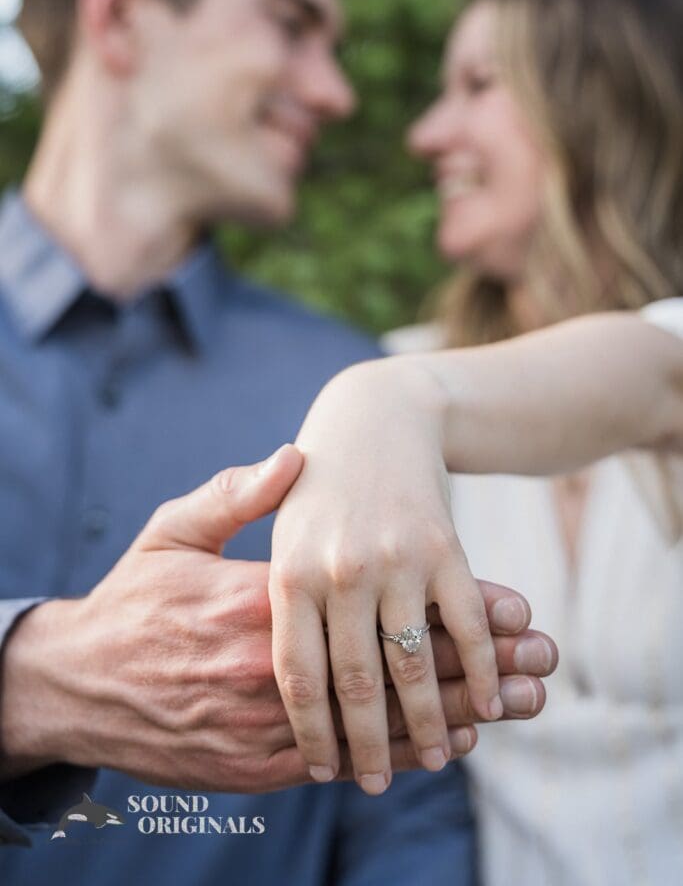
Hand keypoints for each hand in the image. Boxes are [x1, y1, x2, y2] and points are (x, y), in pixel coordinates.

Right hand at [0, 444, 554, 792]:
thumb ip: (239, 495)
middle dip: (480, 670)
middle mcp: (277, 659)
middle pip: (398, 667)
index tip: (521, 609)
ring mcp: (269, 717)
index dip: (456, 611)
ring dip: (457, 715)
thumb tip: (297, 455)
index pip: (382, 603)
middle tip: (542, 667)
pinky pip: (345, 757)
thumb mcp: (174, 531)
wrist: (81, 683)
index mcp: (265, 598)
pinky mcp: (257, 759)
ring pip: (382, 720)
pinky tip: (447, 744)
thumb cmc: (135, 600)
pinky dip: (400, 750)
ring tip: (518, 709)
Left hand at [269, 362, 554, 794]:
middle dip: (368, 744)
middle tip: (377, 785)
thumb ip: (264, 595)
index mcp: (289, 571)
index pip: (297, 674)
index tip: (320, 770)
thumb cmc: (317, 487)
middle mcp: (342, 571)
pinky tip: (486, 705)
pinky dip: (482, 671)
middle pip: (356, 682)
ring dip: (429, 721)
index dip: (311, 730)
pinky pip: (467, 625)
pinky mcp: (445, 549)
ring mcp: (398, 561)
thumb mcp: (271, 529)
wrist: (376, 419)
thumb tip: (261, 677)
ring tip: (434, 759)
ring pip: (415, 663)